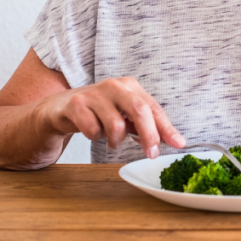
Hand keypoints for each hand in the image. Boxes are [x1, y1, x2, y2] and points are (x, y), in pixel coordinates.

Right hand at [37, 77, 184, 158]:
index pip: (153, 108)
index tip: (179, 144)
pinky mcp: (76, 104)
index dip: (167, 128)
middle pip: (139, 110)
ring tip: (110, 139)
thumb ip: (147, 126)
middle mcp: (115, 86)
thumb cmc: (100, 112)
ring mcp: (94, 93)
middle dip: (149, 135)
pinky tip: (91, 130)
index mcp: (130, 86)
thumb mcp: (125, 116)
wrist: (61, 108)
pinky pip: (92, 130)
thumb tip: (176, 141)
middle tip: (152, 154)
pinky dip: (94, 137)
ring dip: (115, 140)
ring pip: (116, 125)